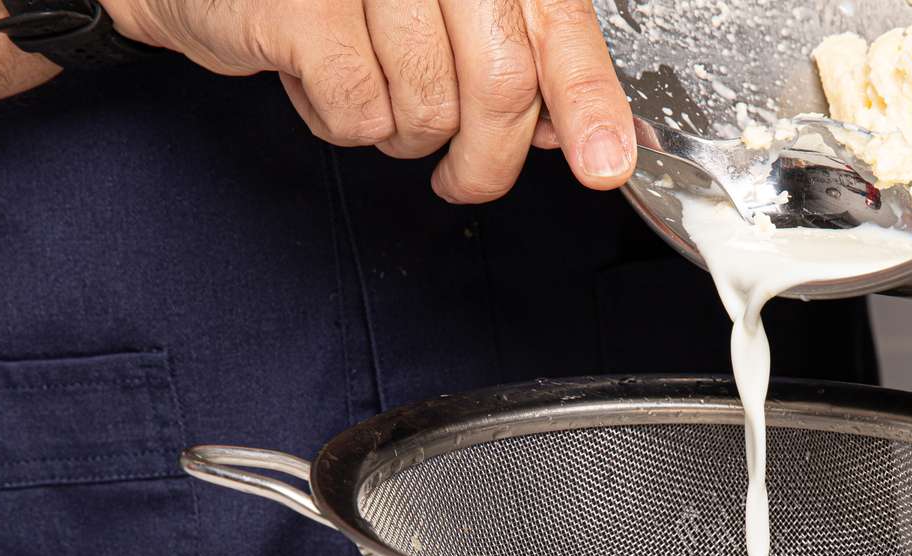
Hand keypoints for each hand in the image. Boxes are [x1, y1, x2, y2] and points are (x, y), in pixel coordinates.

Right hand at [103, 0, 634, 201]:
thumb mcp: (432, 14)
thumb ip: (506, 56)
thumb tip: (560, 126)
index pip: (558, 23)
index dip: (587, 102)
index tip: (607, 164)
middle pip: (501, 83)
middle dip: (486, 160)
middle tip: (462, 181)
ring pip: (430, 108)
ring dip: (402, 136)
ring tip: (369, 96)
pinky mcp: (304, 7)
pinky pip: (362, 114)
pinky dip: (343, 125)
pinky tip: (318, 85)